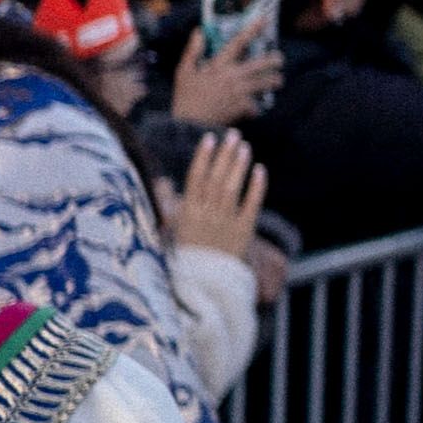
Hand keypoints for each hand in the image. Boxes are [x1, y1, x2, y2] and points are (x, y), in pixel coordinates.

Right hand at [165, 134, 265, 260]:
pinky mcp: (244, 232)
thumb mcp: (172, 231)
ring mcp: (225, 224)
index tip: (209, 138)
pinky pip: (251, 206)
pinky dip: (256, 188)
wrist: (202, 287)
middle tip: (233, 135)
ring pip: (232, 189)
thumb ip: (169, 206)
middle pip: (216, 179)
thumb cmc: (186, 257)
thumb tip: (162, 183)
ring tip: (244, 146)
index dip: (203, 157)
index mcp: (187, 214)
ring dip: (238, 166)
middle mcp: (206, 216)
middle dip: (224, 155)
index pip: (195, 179)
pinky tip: (260, 170)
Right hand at [170, 31, 285, 128]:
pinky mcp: (243, 107)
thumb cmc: (185, 97)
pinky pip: (256, 105)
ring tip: (277, 81)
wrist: (188, 124)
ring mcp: (239, 92)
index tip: (264, 20)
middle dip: (274, 60)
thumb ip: (193, 51)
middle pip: (261, 64)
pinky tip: (256, 108)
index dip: (253, 29)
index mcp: (218, 65)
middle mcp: (232, 76)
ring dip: (274, 82)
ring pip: (265, 83)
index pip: (238, 42)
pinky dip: (256, 107)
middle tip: (279, 60)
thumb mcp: (184, 72)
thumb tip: (199, 32)